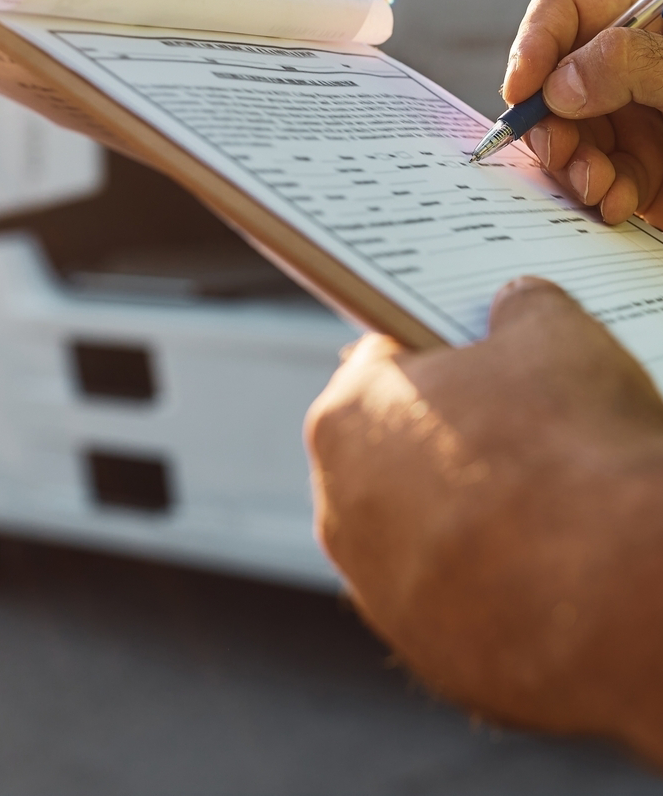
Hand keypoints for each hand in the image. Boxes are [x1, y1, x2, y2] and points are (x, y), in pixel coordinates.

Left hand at [304, 278, 662, 763]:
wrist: (619, 593)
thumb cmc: (573, 450)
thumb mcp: (556, 333)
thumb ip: (520, 307)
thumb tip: (519, 304)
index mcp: (347, 417)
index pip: (381, 363)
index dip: (436, 351)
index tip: (472, 354)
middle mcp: (341, 509)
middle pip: (393, 451)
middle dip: (446, 436)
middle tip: (517, 426)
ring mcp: (381, 593)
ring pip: (418, 534)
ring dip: (463, 518)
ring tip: (541, 502)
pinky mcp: (430, 657)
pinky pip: (456, 604)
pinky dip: (490, 587)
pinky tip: (546, 568)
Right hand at [502, 0, 662, 223]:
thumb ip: (631, 65)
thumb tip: (558, 86)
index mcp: (643, 20)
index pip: (564, 13)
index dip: (534, 46)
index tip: (522, 89)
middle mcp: (628, 69)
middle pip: (553, 85)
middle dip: (548, 123)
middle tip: (559, 149)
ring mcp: (635, 120)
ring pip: (570, 140)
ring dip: (574, 168)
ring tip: (598, 185)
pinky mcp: (643, 171)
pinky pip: (602, 183)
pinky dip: (604, 197)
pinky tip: (619, 205)